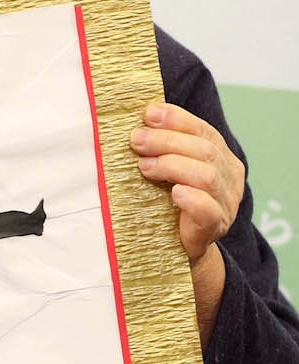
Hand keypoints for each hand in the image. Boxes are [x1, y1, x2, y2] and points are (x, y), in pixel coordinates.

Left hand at [129, 102, 243, 342]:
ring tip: (145, 167)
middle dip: (167, 141)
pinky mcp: (213, 228)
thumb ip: (162, 148)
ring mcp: (225, 203)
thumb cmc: (166, 204)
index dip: (177, 120)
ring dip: (174, 165)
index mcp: (219, 157)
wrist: (175, 249)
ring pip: (207, 176)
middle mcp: (228, 177)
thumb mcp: (166, 171)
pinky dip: (192, 199)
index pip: (203, 131)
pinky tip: (175, 193)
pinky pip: (208, 210)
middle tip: (135, 140)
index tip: (148, 113)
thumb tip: (136, 121)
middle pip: (204, 150)